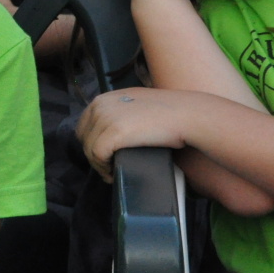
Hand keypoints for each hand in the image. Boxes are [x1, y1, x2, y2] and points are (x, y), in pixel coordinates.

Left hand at [77, 87, 199, 181]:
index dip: (91, 142)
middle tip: (108, 167)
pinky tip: (113, 174)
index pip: (85, 124)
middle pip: (84, 136)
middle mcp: (100, 105)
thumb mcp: (138, 104)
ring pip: (90, 148)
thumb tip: (114, 131)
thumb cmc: (171, 113)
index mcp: (104, 98)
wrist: (189, 115)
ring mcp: (105, 118)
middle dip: (93, 153)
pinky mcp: (113, 133)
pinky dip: (103, 168)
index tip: (103, 156)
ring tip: (111, 174)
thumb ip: (121, 111)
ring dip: (99, 164)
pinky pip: (98, 155)